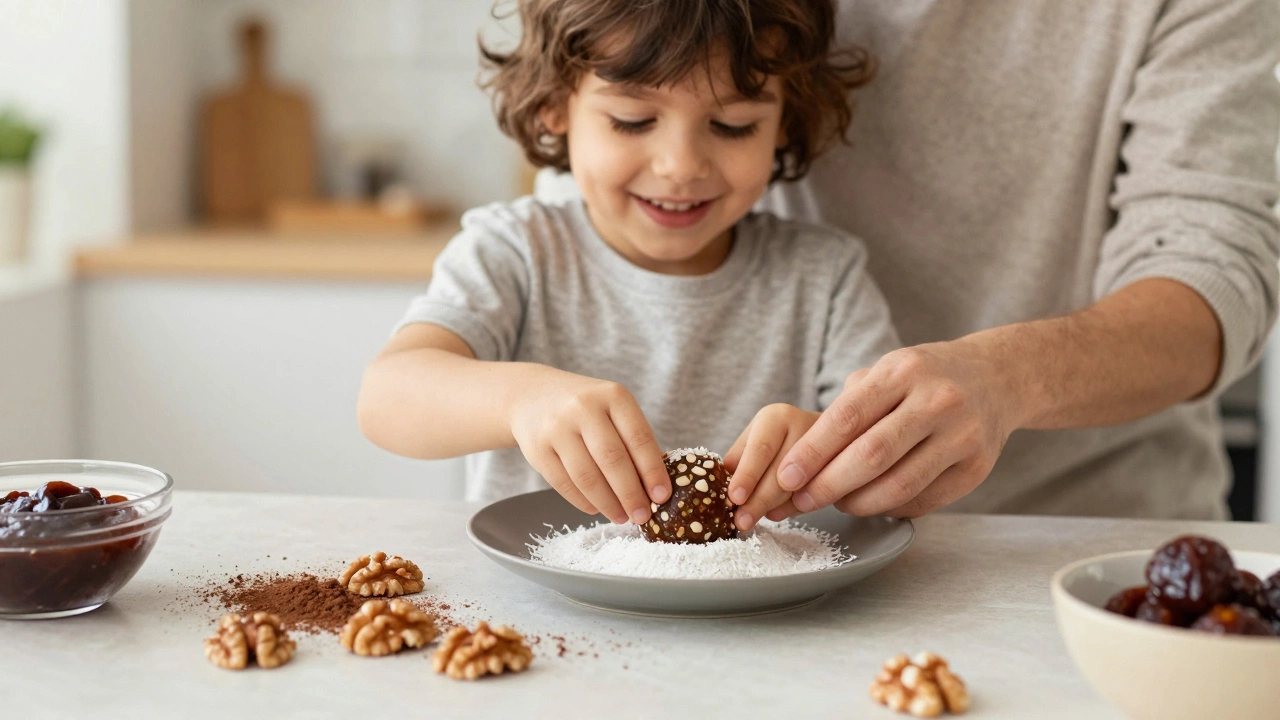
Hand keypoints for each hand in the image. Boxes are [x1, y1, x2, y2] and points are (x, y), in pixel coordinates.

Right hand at [508, 366, 670, 523]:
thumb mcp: (611, 408)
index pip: (639, 437)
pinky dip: (584, 502)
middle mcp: (583, 408)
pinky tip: (596, 508)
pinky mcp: (537, 449)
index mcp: (613, 396)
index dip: (652, 471)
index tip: (662, 496)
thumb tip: (653, 487)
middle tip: (642, 516)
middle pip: (612, 459)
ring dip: (608, 503)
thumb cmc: (585, 408)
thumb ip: (632, 440)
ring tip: (621, 517)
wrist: (532, 395)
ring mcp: (556, 428)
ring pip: (587, 476)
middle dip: (631, 494)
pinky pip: (564, 484)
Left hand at [722, 404, 821, 530]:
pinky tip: (780, 510)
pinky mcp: (840, 467)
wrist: (822, 436)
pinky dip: (795, 508)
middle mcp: (803, 426)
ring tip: (761, 516)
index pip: (761, 448)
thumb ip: (738, 460)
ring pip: (800, 487)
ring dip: (776, 507)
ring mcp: (828, 447)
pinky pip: (817, 496)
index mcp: (776, 417)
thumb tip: (720, 487)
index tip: (735, 498)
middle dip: (759, 501)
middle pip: (781, 472)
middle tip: (742, 521)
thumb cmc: (777, 441)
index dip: (748, 475)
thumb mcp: (753, 441)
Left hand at [771, 341, 1019, 518]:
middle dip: (829, 484)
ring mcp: (962, 436)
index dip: (813, 452)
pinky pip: (924, 501)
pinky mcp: (977, 468)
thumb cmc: (923, 378)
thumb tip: (802, 458)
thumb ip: (848, 406)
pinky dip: (890, 509)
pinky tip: (873, 504)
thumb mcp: (887, 371)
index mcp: (903, 370)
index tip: (786, 476)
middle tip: (802, 501)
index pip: (848, 417)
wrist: (996, 378)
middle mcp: (937, 400)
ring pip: (899, 485)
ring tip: (837, 503)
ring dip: (858, 503)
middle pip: (872, 455)